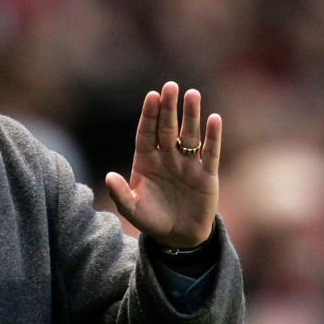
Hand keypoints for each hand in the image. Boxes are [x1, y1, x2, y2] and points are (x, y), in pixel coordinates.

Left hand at [104, 82, 220, 248]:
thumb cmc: (152, 220)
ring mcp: (187, 164)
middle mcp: (167, 157)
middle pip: (167, 128)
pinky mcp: (206, 175)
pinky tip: (214, 119)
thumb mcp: (132, 210)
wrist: (178, 237)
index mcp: (146, 161)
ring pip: (189, 135)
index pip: (147, 133)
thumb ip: (121, 195)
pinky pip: (210, 152)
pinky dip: (213, 136)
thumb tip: (109, 177)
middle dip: (168, 107)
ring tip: (192, 94)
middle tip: (170, 86)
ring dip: (191, 115)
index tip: (151, 96)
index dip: (149, 115)